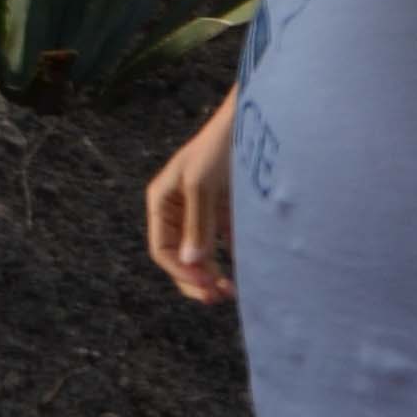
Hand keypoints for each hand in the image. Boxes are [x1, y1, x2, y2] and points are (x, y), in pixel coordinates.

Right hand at [145, 96, 238, 304]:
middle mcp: (177, 210)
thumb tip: (192, 263)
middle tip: (218, 296)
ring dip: (212, 275)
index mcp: (161, 201)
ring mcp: (201, 212)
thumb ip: (198, 223)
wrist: (254, 119)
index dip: (181, 271)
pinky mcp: (224, 211)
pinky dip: (229, 261)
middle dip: (196, 278)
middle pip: (179, 257)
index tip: (206, 285)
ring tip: (230, 291)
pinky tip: (243, 273)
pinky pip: (221, 244)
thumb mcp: (202, 183)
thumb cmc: (220, 145)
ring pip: (200, 255)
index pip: (162, 249)